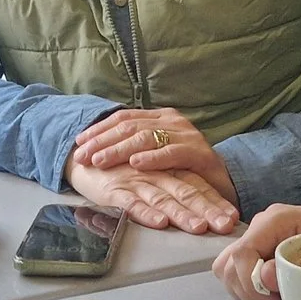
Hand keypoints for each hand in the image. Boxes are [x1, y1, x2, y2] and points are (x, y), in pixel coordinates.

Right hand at [66, 156, 239, 235]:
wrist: (82, 157)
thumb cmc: (120, 169)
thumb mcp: (151, 174)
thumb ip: (174, 186)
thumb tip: (203, 210)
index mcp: (168, 167)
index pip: (197, 184)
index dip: (215, 200)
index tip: (233, 217)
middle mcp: (156, 172)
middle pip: (186, 190)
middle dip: (207, 209)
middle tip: (223, 225)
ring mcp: (135, 180)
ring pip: (163, 197)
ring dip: (181, 213)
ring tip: (198, 227)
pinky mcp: (115, 190)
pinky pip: (132, 202)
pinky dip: (146, 213)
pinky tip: (159, 222)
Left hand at [71, 108, 237, 201]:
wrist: (221, 182)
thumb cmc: (183, 170)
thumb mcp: (156, 154)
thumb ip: (135, 146)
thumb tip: (98, 148)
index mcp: (160, 117)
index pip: (124, 118)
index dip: (99, 130)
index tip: (78, 143)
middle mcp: (172, 121)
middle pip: (130, 127)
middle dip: (103, 141)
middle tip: (83, 156)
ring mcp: (186, 135)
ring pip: (146, 137)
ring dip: (120, 149)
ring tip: (101, 161)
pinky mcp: (198, 152)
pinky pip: (171, 152)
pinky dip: (152, 158)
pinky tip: (135, 163)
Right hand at [212, 201, 300, 299]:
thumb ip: (292, 265)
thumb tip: (264, 277)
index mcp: (275, 220)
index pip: (240, 255)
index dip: (250, 284)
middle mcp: (261, 226)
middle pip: (226, 264)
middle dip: (246, 291)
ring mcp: (260, 238)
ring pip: (228, 270)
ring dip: (247, 291)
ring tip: (275, 299)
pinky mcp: (263, 251)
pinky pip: (240, 273)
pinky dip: (251, 289)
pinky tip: (274, 295)